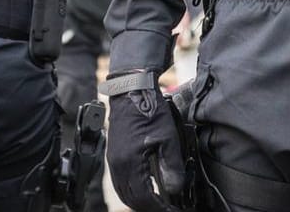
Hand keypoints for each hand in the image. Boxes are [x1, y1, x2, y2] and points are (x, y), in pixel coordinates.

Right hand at [106, 82, 187, 211]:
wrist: (132, 90)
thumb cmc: (149, 110)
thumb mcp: (167, 138)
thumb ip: (171, 166)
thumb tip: (175, 189)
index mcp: (129, 162)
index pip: (143, 198)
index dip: (159, 208)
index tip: (173, 210)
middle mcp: (117, 165)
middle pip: (131, 199)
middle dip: (149, 208)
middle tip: (167, 209)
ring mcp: (113, 160)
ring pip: (123, 192)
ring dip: (140, 201)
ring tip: (158, 203)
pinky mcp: (114, 155)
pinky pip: (120, 182)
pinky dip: (132, 191)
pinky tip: (145, 189)